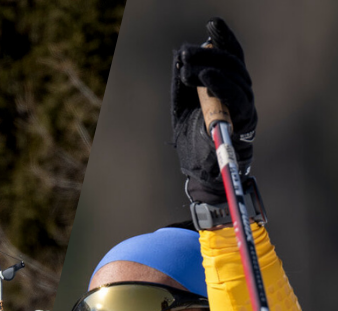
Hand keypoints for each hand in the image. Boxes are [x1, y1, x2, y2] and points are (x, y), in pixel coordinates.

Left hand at [171, 17, 253, 205]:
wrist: (201, 170)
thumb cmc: (193, 137)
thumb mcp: (182, 104)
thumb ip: (182, 81)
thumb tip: (180, 54)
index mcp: (227, 85)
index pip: (230, 56)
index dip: (224, 38)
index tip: (212, 24)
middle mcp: (241, 91)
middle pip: (232, 63)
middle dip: (208, 54)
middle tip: (185, 54)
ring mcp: (245, 105)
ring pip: (237, 78)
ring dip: (212, 68)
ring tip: (191, 68)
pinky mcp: (246, 121)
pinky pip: (238, 99)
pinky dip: (222, 86)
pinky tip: (206, 79)